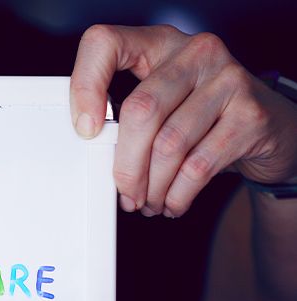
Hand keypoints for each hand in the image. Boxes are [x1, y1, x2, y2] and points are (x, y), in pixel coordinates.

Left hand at [70, 24, 296, 216]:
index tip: (85, 129)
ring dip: (152, 187)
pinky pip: (198, 166)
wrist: (270, 129)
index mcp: (160, 43)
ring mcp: (228, 80)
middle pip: (141, 110)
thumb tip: (94, 154)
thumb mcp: (163, 103)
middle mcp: (196, 53)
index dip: (85, 85)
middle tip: (124, 192)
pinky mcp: (251, 115)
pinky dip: (177, 194)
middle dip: (126, 164)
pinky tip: (172, 202)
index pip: (106, 44)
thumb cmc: (203, 117)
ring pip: (169, 144)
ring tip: (148, 202)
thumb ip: (127, 116)